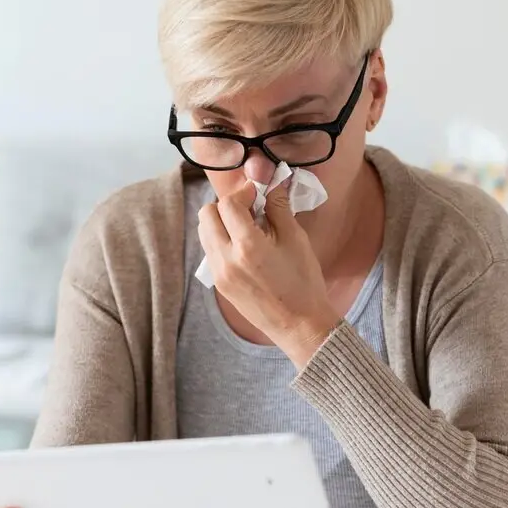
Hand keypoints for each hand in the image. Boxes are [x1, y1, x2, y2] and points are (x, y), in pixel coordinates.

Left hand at [197, 178, 341, 366]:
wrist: (300, 325)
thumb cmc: (303, 283)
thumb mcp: (296, 239)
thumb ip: (279, 207)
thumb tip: (272, 183)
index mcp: (247, 246)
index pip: (228, 203)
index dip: (243, 192)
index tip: (258, 193)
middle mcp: (226, 260)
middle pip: (207, 215)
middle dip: (226, 205)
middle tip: (250, 209)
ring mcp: (219, 274)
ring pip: (204, 233)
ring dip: (221, 222)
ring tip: (247, 228)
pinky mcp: (220, 284)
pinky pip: (211, 251)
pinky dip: (222, 240)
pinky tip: (244, 247)